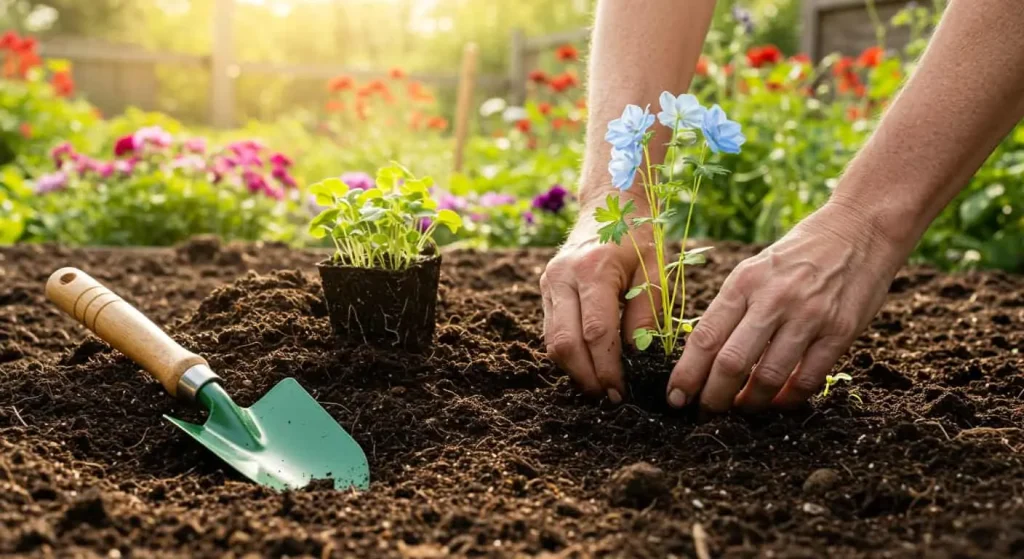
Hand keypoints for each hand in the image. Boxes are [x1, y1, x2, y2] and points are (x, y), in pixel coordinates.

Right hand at [540, 197, 657, 402]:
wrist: (608, 204)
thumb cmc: (638, 236)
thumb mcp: (655, 268)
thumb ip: (646, 312)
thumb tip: (637, 356)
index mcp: (592, 269)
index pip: (596, 332)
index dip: (607, 367)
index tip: (622, 391)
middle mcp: (562, 276)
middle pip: (564, 342)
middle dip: (587, 376)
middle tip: (610, 398)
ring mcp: (548, 283)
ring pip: (551, 342)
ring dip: (575, 370)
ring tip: (600, 387)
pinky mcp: (545, 290)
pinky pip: (550, 332)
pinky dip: (568, 354)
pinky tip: (589, 366)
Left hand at [666, 200, 905, 411]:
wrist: (860, 229)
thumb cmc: (798, 255)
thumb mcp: (755, 269)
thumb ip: (732, 308)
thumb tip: (703, 357)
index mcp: (744, 282)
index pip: (704, 338)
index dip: (686, 375)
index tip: (675, 398)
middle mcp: (774, 299)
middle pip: (731, 363)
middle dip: (712, 397)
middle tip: (705, 413)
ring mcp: (809, 316)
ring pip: (769, 377)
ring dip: (750, 403)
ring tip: (740, 410)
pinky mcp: (841, 331)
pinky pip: (808, 379)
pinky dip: (788, 399)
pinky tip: (777, 403)